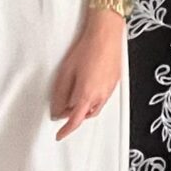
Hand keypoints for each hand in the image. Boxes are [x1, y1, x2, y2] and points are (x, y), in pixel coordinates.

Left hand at [52, 22, 123, 139]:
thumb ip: (60, 94)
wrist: (105, 35)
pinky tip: (87, 87)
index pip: (75, 121)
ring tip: (74, 96)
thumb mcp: (66, 73)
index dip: (66, 130)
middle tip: (63, 108)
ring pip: (94, 108)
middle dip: (73, 115)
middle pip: (85, 115)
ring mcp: (109, 90)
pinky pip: (102, 99)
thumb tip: (57, 110)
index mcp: (86, 95)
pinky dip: (92, 100)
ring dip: (83, 108)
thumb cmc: (87, 50)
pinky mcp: (114, 83)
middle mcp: (100, 96)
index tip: (59, 135)